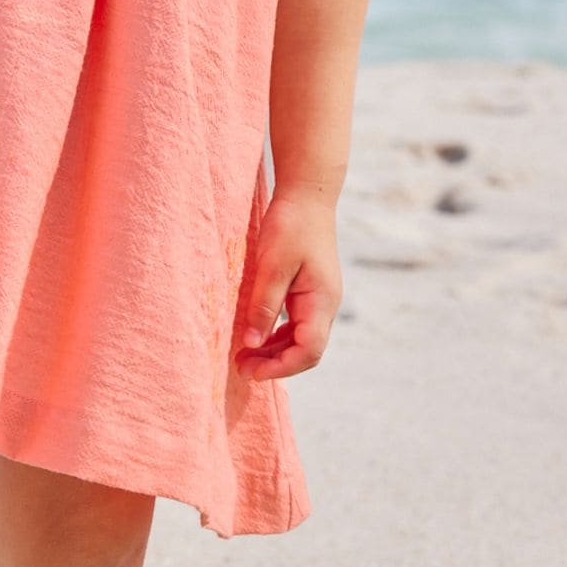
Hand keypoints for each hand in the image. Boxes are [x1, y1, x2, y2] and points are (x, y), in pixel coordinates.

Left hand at [232, 191, 340, 380]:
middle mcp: (325, 305)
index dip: (281, 367)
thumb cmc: (291, 224)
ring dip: (274, 351)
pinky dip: (276, 335)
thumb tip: (253, 344)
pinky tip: (255, 336)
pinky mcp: (310, 292)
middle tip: (240, 366)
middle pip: (305, 350)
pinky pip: (296, 324)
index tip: (252, 371)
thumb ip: (263, 305)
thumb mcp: (271, 265)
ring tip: (243, 355)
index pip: (308, 351)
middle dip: (275, 364)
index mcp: (321, 301)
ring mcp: (319, 299)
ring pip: (300, 339)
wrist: (308, 195)